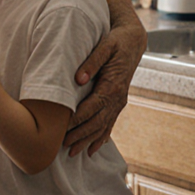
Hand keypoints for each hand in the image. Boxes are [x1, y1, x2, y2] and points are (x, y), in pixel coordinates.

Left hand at [63, 20, 146, 156]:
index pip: (91, 108)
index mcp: (112, 86)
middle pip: (96, 122)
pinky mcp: (119, 102)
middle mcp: (117, 98)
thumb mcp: (105, 46)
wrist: (133, 41)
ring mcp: (119, 102)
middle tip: (62, 146)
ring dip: (88, 141)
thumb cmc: (116, 42)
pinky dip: (101, 138)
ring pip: (103, 127)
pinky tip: (93, 149)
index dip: (76, 120)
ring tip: (73, 153)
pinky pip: (110, 124)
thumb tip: (78, 79)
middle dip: (80, 136)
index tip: (61, 129)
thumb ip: (92, 62)